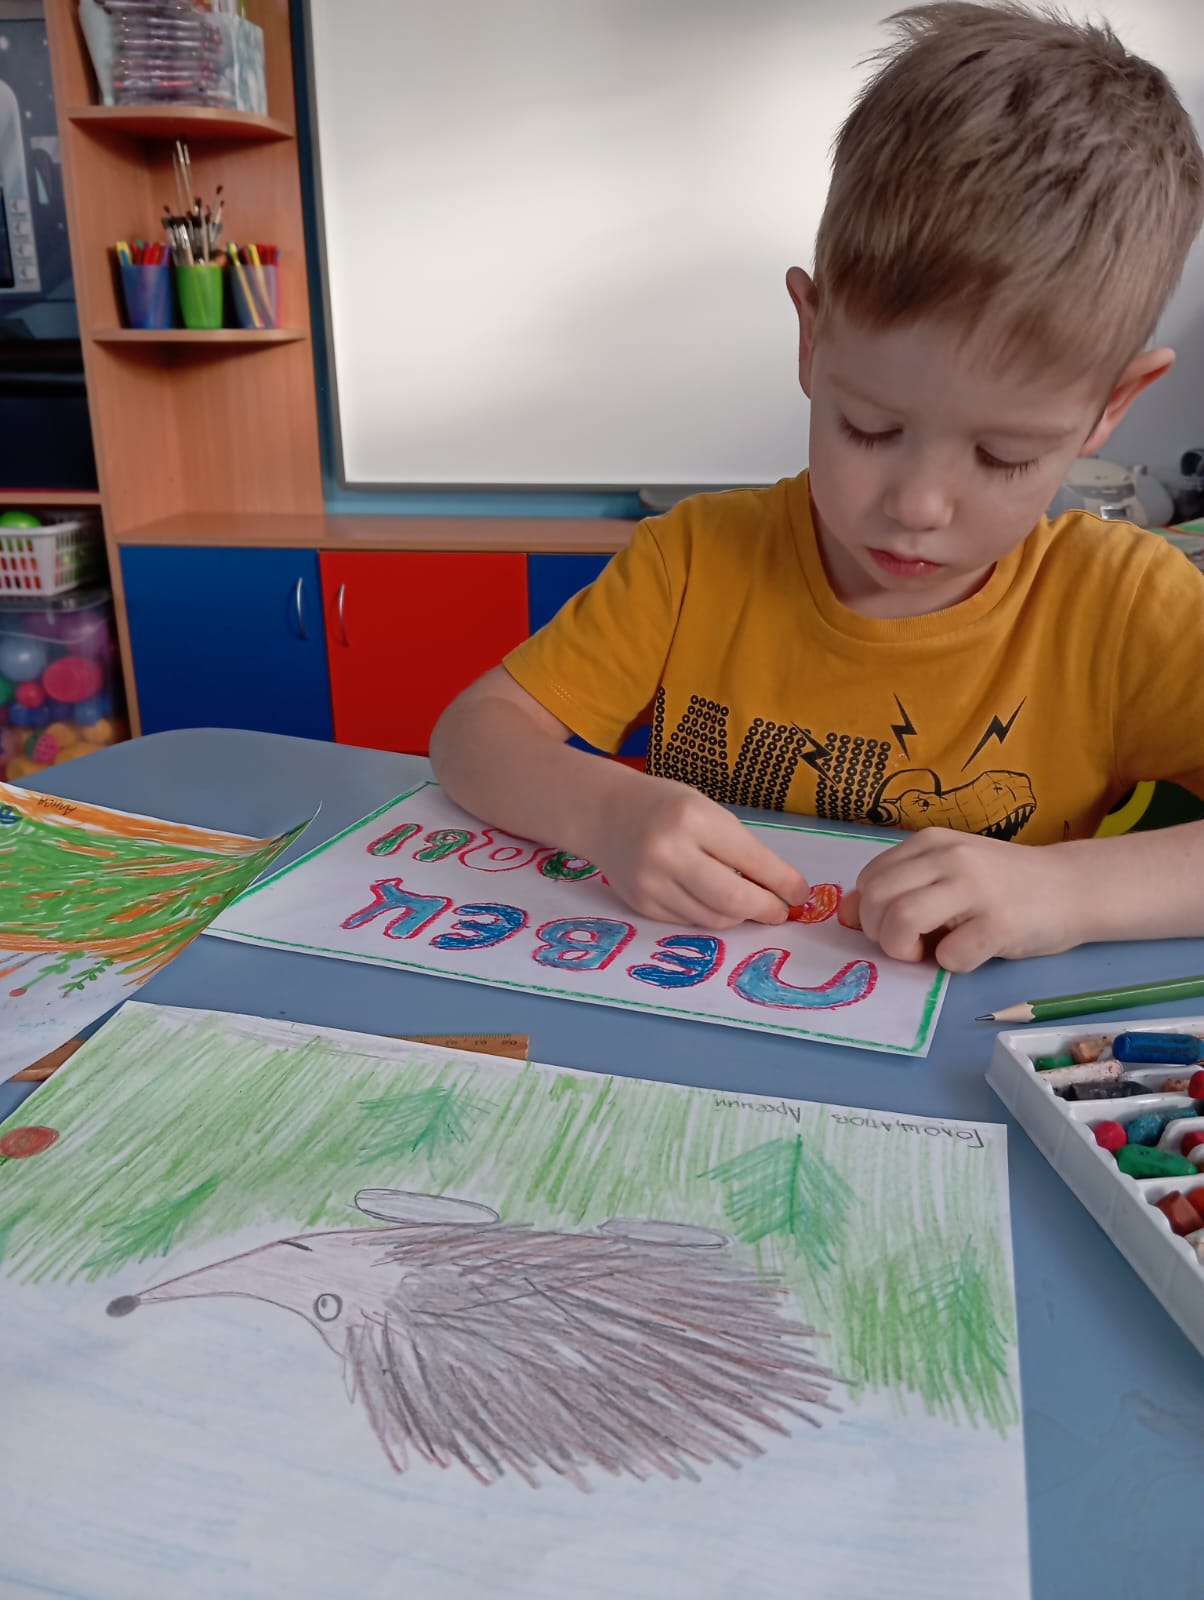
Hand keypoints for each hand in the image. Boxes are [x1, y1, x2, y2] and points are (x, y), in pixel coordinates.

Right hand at [587, 775, 810, 927]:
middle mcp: (669, 853)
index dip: (783, 883)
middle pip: (733, 899)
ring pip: (714, 918)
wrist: (603, 813)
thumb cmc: (665, 806)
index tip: (800, 894)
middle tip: (780, 911)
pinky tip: (712, 900)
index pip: (752, 861)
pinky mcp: (641, 905)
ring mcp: (651, 883)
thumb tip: (781, 890)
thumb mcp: (705, 810)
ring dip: (739, 915)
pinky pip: (690, 922)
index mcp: (692, 819)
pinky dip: (710, 915)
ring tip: (747, 903)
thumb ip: (738, 848)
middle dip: (766, 909)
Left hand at [842, 829, 1084, 971]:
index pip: (870, 879)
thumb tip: (847, 915)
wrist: (1074, 887)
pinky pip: (950, 955)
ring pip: (902, 921)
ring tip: (930, 952)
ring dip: (905, 951)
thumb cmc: (1005, 885)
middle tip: (910, 946)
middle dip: (882, 935)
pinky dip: (950, 965)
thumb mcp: (948, 872)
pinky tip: (969, 954)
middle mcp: (949, 857)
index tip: (897, 927)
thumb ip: (903, 886)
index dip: (873, 914)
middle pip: (877, 899)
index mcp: (931, 842)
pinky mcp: (1000, 923)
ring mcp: (975, 888)